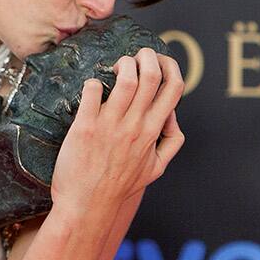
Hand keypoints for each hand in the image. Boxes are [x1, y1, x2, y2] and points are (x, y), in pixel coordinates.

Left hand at [50, 47, 185, 215]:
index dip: (170, 66)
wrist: (87, 205)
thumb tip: (173, 117)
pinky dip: (94, 82)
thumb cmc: (118, 186)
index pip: (174, 89)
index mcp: (153, 132)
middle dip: (147, 56)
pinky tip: (93, 87)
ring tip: (116, 65)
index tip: (160, 59)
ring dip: (123, 63)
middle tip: (137, 54)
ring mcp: (110, 125)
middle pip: (151, 76)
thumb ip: (171, 142)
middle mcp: (135, 126)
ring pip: (126, 79)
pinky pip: (93, 91)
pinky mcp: (85, 127)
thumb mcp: (155, 169)